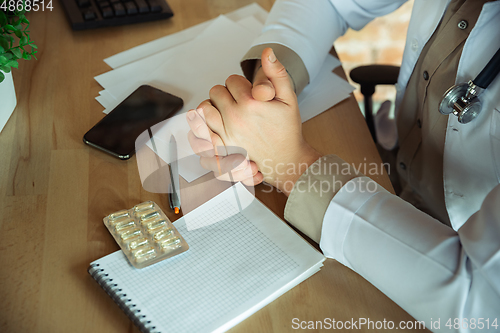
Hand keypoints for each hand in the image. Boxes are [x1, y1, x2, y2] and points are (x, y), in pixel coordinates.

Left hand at [194, 48, 320, 194]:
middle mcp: (235, 117)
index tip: (249, 93)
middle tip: (239, 102)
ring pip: (204, 108)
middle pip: (216, 91)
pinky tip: (216, 125)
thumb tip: (267, 51)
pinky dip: (204, 124)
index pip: (231, 80)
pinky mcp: (220, 146)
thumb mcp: (289, 98)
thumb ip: (277, 73)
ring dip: (213, 107)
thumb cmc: (287, 129)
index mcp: (250, 102)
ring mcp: (226, 133)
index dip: (240, 85)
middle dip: (226, 94)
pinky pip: (200, 129)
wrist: (285, 159)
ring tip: (227, 112)